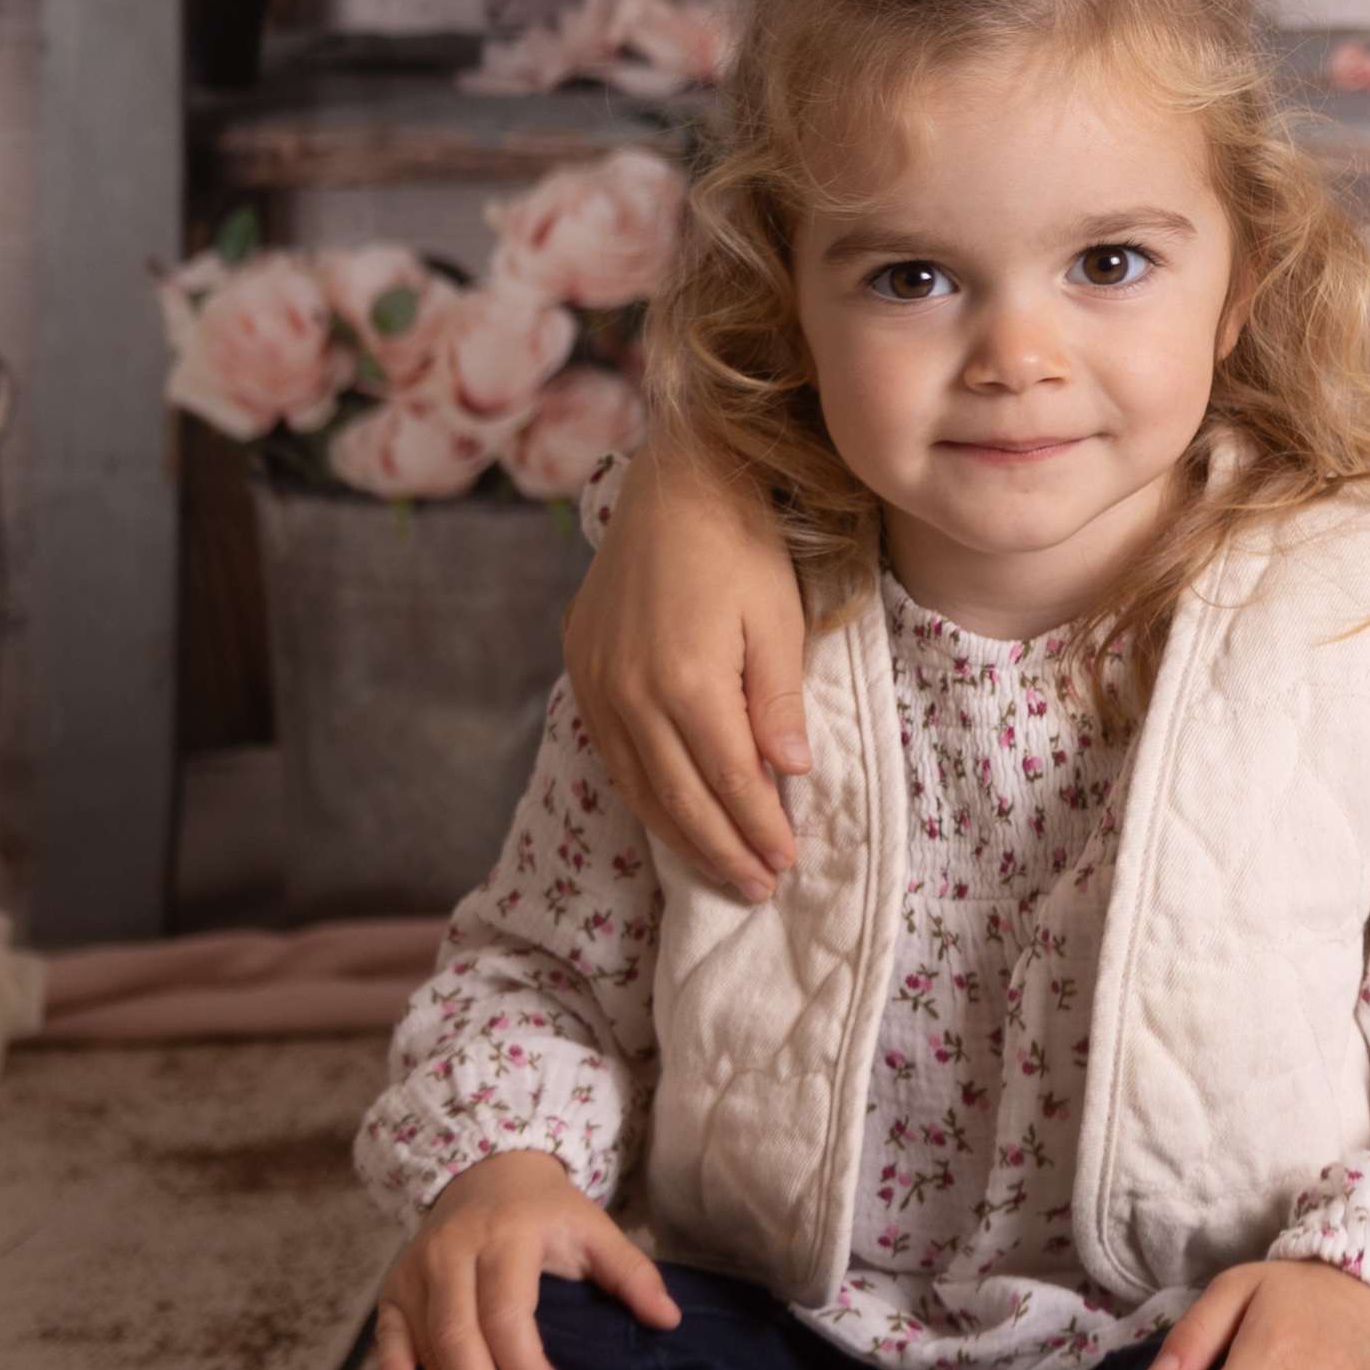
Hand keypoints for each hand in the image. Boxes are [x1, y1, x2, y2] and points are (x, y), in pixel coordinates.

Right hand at [372, 1148, 680, 1369]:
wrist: (487, 1170)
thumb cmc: (547, 1212)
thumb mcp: (594, 1228)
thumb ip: (632, 1273)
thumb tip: (669, 1321)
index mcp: (507, 1236)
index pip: (506, 1311)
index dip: (524, 1362)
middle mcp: (453, 1252)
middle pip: (457, 1334)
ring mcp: (417, 1269)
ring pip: (425, 1342)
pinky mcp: (394, 1286)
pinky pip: (386, 1329)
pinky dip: (390, 1364)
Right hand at [566, 440, 813, 901]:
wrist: (673, 481)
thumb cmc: (742, 543)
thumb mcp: (779, 619)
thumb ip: (777, 702)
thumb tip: (787, 774)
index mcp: (687, 683)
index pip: (729, 782)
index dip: (758, 829)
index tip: (786, 863)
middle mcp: (630, 693)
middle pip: (679, 798)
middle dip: (721, 850)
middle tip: (756, 888)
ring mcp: (598, 682)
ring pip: (639, 784)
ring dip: (679, 835)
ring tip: (719, 869)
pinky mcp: (582, 669)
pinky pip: (613, 753)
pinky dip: (644, 793)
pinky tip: (670, 814)